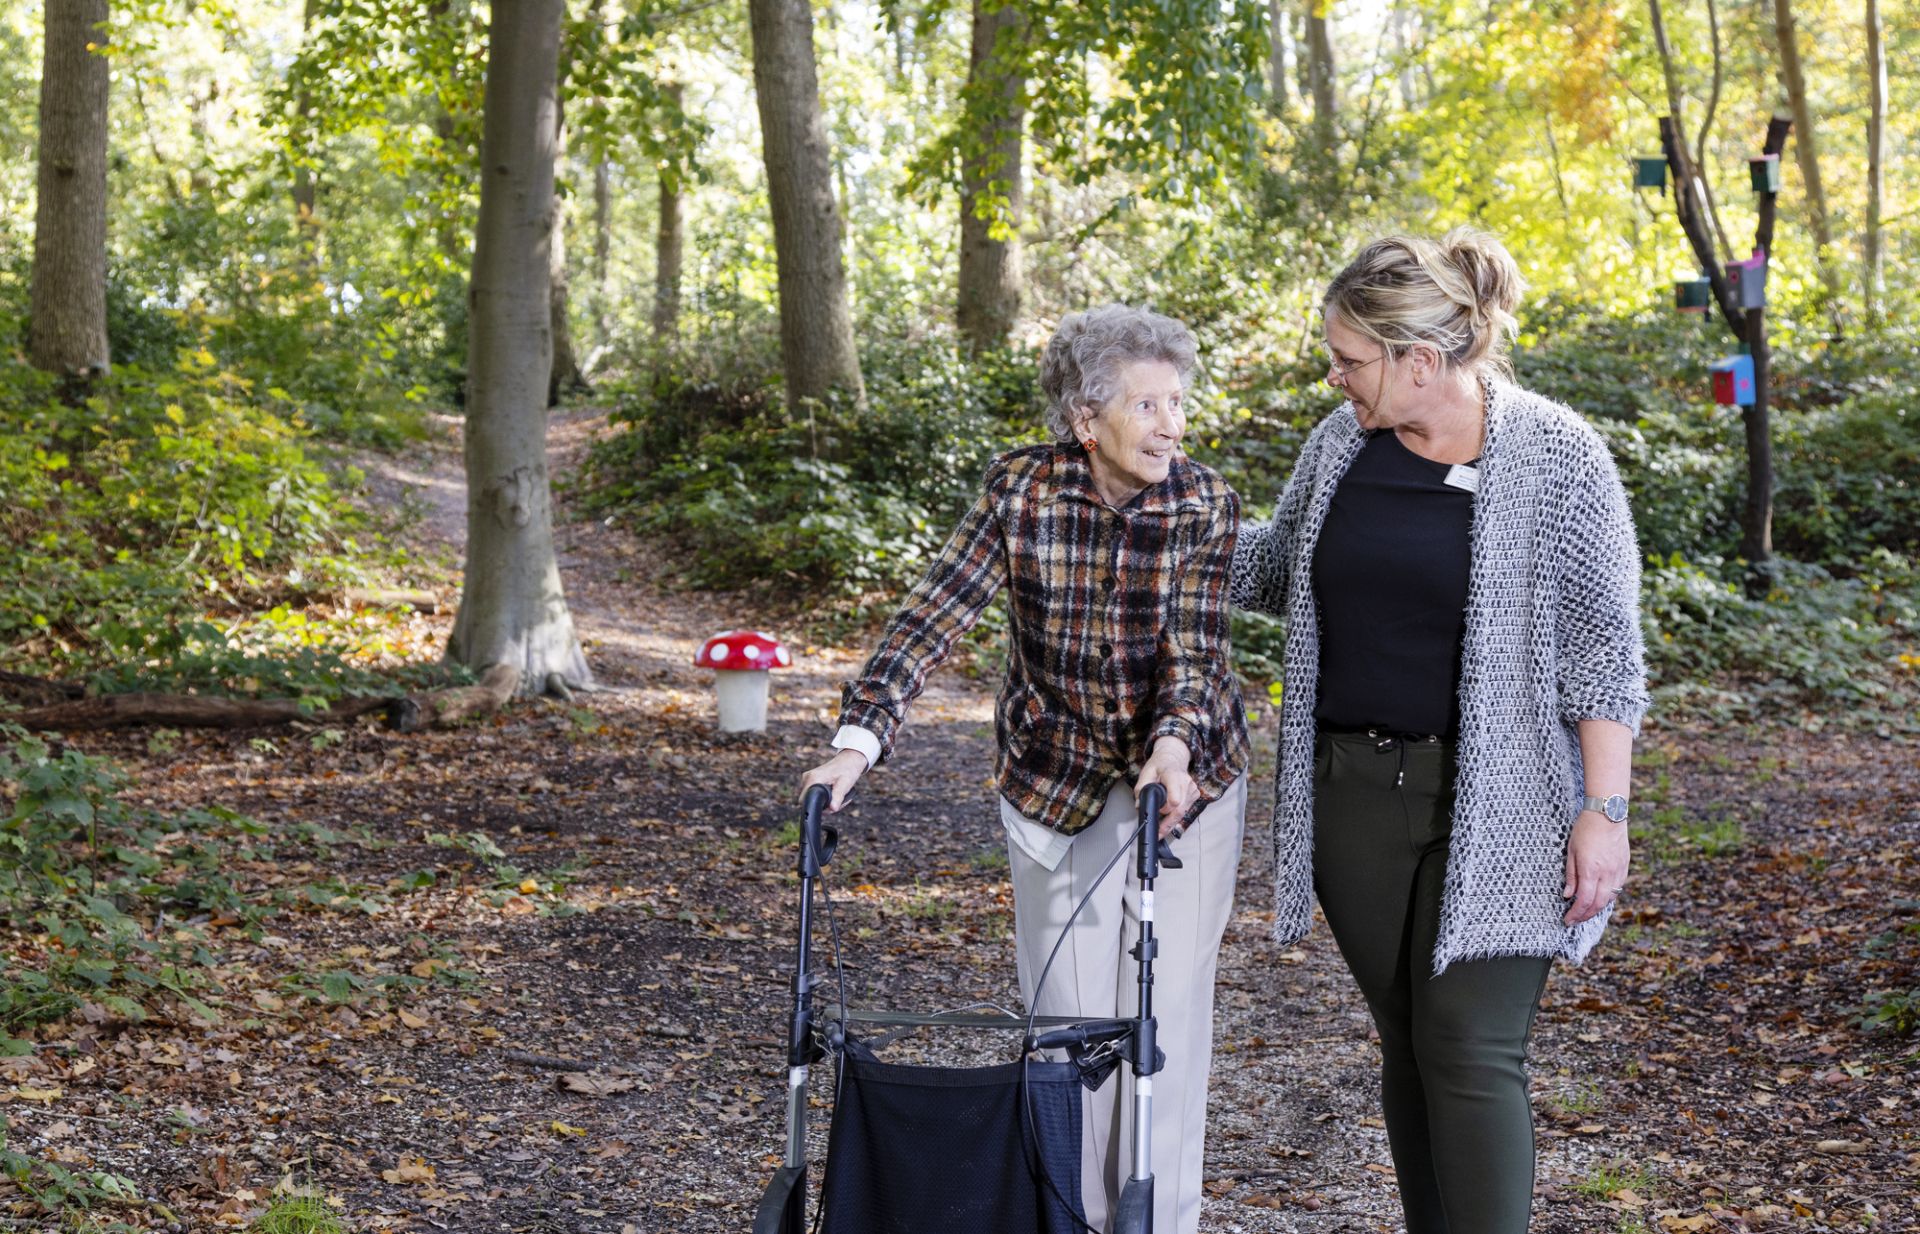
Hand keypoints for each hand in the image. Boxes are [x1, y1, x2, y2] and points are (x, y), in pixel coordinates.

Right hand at [800, 748, 868, 811]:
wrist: (849, 760)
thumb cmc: (848, 769)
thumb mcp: (845, 784)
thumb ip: (838, 797)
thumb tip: (832, 808)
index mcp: (813, 778)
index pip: (805, 801)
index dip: (818, 807)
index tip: (832, 805)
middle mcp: (807, 778)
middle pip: (810, 802)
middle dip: (825, 806)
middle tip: (839, 800)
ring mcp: (808, 779)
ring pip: (813, 799)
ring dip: (827, 802)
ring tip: (839, 795)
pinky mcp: (811, 781)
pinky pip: (815, 794)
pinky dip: (825, 797)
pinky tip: (834, 792)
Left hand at [1135, 736, 1196, 839]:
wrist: (1173, 758)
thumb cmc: (1160, 765)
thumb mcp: (1146, 772)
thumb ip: (1141, 788)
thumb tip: (1139, 806)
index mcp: (1173, 776)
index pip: (1175, 798)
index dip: (1166, 809)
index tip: (1158, 811)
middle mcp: (1186, 782)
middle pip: (1180, 810)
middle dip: (1168, 824)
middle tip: (1158, 833)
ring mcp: (1192, 789)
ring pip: (1183, 812)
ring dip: (1172, 821)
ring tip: (1162, 828)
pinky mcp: (1195, 794)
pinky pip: (1186, 810)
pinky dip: (1177, 815)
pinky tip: (1170, 813)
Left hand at [1563, 809, 1629, 924]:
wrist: (1607, 814)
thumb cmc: (1585, 830)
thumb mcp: (1571, 851)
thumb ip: (1571, 875)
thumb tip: (1568, 895)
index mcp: (1591, 870)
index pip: (1584, 900)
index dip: (1576, 914)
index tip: (1568, 920)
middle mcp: (1607, 873)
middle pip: (1598, 904)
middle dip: (1585, 915)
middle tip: (1575, 920)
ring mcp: (1618, 871)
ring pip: (1610, 898)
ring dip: (1597, 908)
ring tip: (1585, 912)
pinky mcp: (1624, 866)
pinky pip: (1617, 888)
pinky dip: (1608, 897)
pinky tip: (1600, 898)